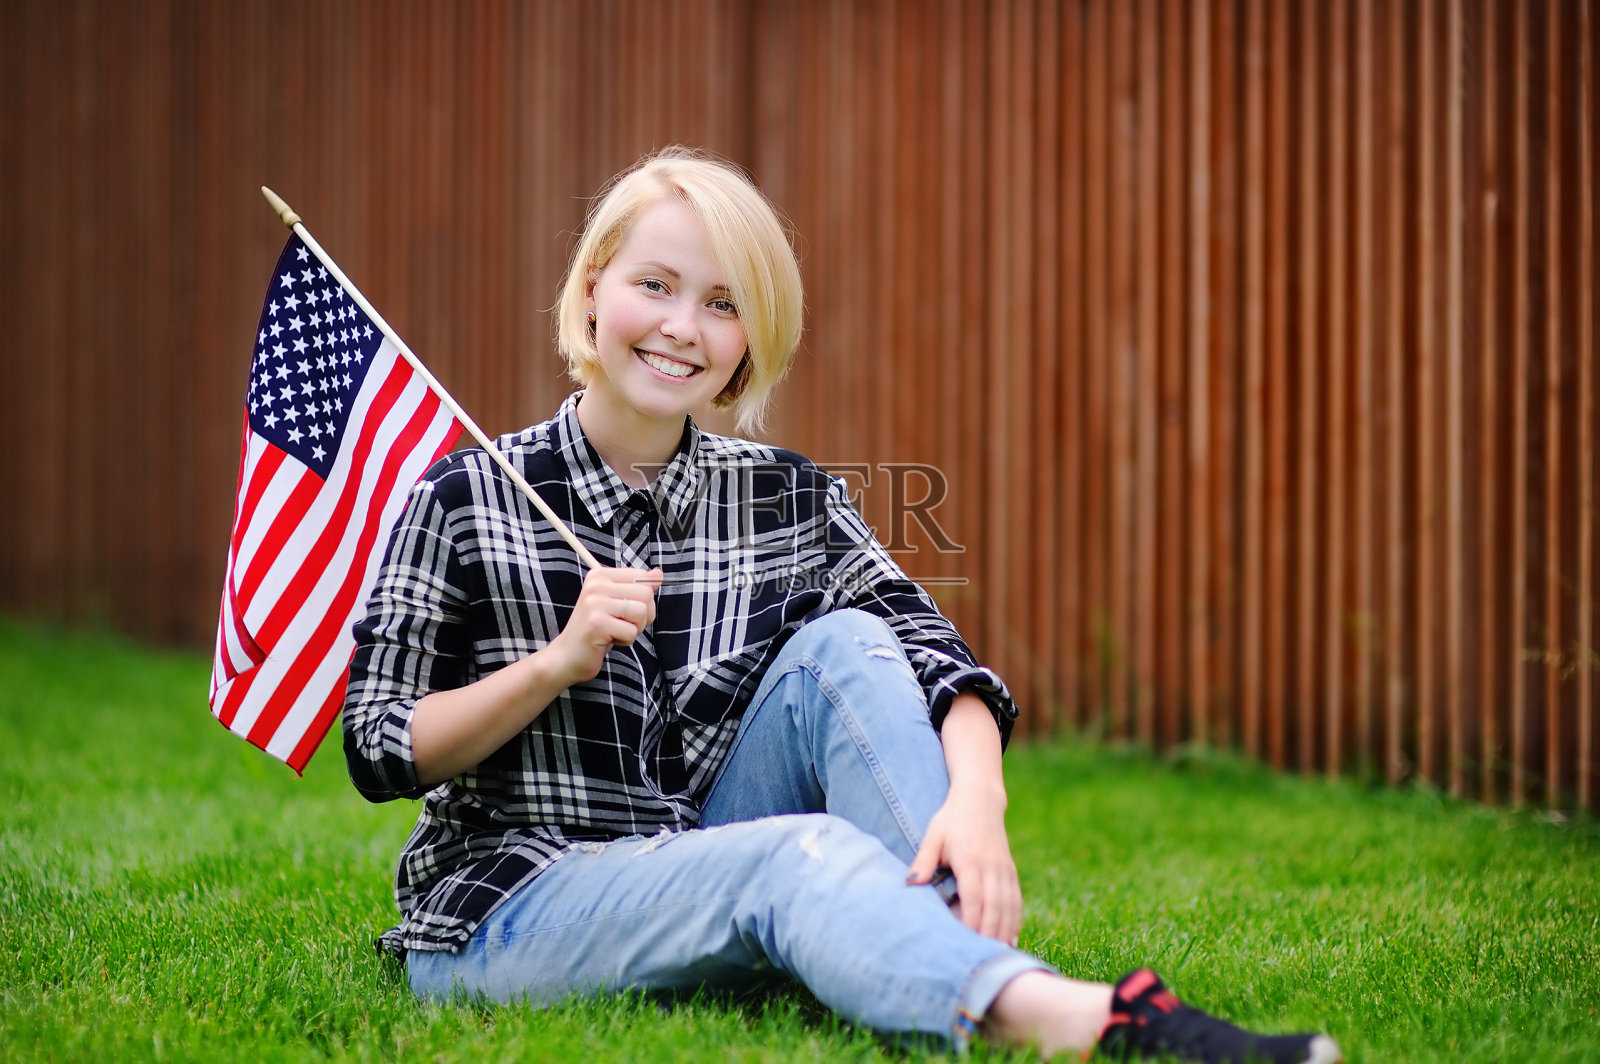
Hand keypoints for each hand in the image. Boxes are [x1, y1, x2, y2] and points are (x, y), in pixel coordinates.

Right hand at [541, 567, 661, 688]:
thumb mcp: (617, 603)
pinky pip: (631, 631)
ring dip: (634, 628)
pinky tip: (608, 640)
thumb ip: (637, 587)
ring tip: (615, 631)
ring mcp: (595, 603)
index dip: (644, 598)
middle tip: (622, 624)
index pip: (641, 576)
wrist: (567, 656)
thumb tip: (658, 574)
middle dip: (643, 615)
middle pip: (645, 593)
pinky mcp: (597, 623)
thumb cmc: (596, 630)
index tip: (626, 609)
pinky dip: (625, 640)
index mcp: (600, 575)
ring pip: (641, 612)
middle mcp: (596, 585)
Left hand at [905, 781, 1021, 945]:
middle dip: (990, 933)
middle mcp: (991, 866)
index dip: (972, 921)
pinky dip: (1015, 920)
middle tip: (985, 959)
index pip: (974, 896)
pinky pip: (1016, 899)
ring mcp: (1004, 868)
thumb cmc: (951, 820)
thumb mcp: (933, 836)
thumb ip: (924, 860)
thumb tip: (911, 884)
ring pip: (1009, 905)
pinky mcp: (1011, 870)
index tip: (968, 942)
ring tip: (1000, 956)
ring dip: (1005, 931)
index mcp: (970, 859)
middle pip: (994, 906)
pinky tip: (1011, 938)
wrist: (979, 799)